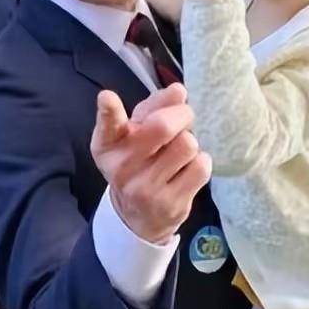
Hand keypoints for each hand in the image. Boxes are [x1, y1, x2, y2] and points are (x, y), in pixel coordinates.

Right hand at [90, 82, 211, 243]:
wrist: (138, 216)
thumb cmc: (138, 162)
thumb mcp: (136, 133)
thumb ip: (154, 108)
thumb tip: (178, 91)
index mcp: (109, 145)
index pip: (107, 125)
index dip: (108, 110)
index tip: (107, 98)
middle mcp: (123, 167)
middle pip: (163, 126)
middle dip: (182, 115)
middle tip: (183, 120)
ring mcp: (146, 188)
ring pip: (187, 144)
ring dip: (190, 143)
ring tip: (180, 153)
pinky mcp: (170, 204)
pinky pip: (201, 167)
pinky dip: (200, 162)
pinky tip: (187, 169)